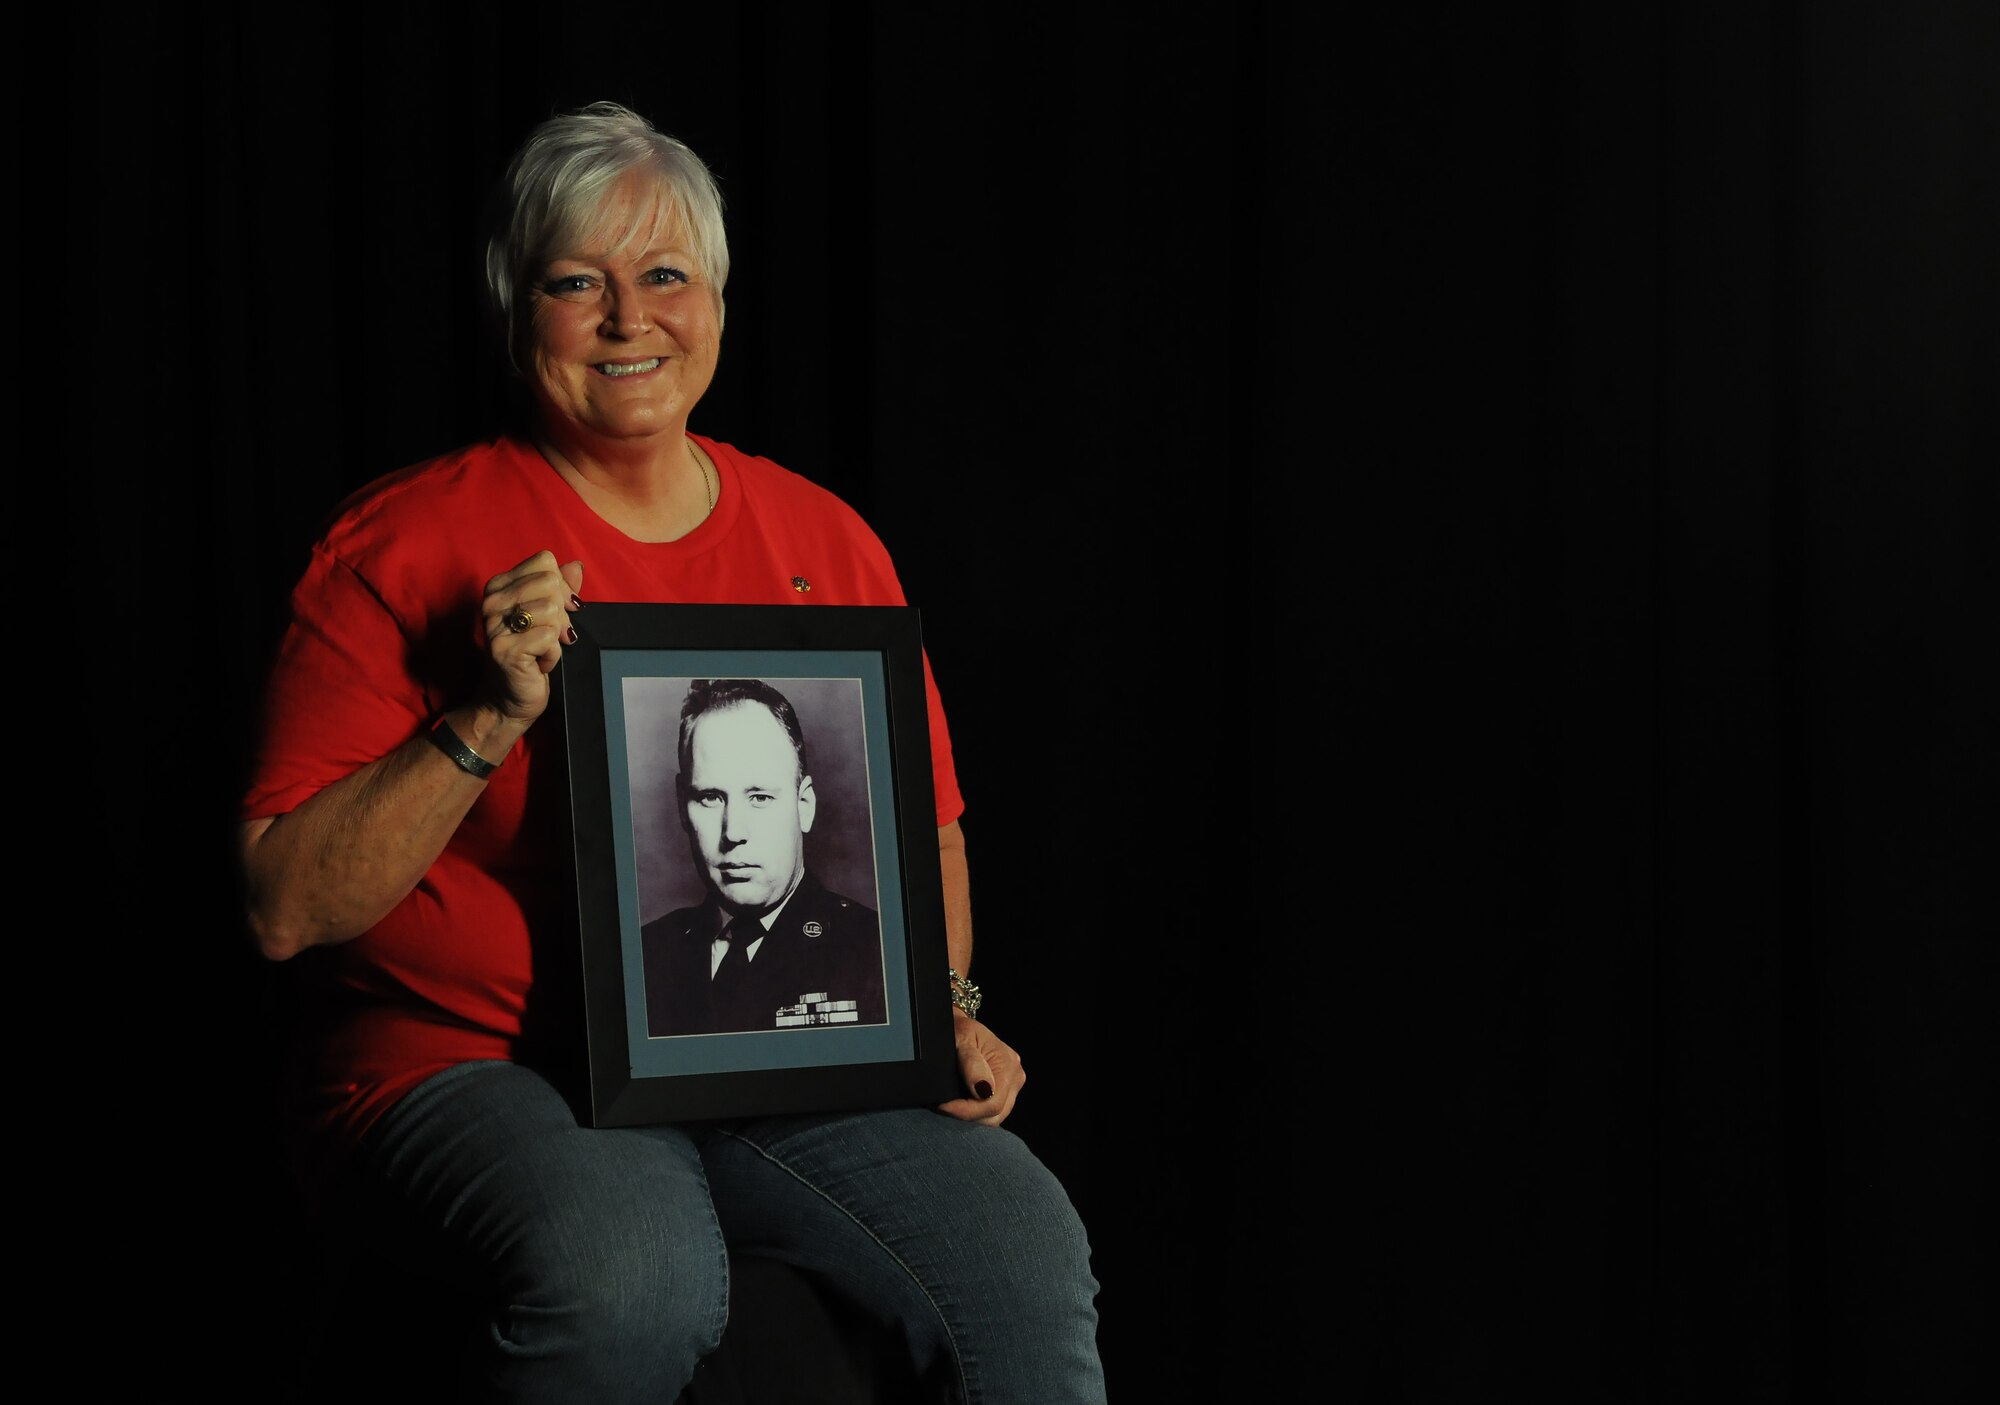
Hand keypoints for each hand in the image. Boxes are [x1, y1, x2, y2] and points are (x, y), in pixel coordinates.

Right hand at [481, 551, 585, 723]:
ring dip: (556, 636)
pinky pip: (549, 638)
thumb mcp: (548, 615)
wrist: (510, 698)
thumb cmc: (530, 654)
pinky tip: (538, 663)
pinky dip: (553, 655)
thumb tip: (576, 567)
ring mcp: (496, 625)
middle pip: (550, 583)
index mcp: (500, 586)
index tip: (561, 609)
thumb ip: (560, 588)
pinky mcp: (506, 649)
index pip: (545, 562)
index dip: (562, 586)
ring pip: (551, 609)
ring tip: (541, 648)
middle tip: (551, 634)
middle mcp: (493, 601)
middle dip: (561, 612)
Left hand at [937, 1012, 1021, 1126]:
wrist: (961, 1025)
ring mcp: (1013, 1084)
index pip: (992, 1104)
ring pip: (994, 1117)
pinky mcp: (1006, 1091)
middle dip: (967, 1115)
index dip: (965, 1110)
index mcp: (1008, 1063)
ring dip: (971, 1116)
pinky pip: (992, 1112)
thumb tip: (984, 1090)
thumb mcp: (962, 1039)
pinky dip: (976, 1112)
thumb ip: (972, 1064)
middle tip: (943, 1105)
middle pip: (995, 1114)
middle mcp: (1015, 1075)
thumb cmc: (959, 1029)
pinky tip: (961, 1104)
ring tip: (951, 1104)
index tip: (942, 1105)